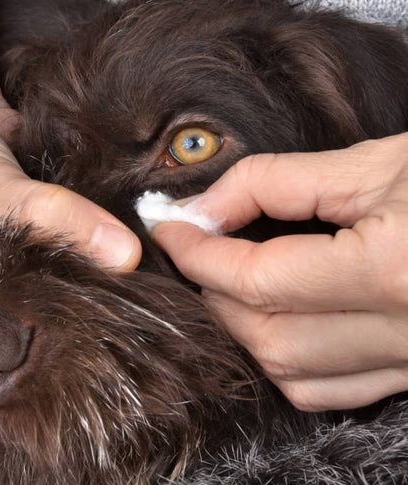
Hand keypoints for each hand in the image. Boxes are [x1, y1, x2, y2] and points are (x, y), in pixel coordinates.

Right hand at [0, 0, 140, 329]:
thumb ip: (61, 222)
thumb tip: (125, 255)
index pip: (1, 354)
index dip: (47, 350)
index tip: (98, 349)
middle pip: (35, 321)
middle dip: (77, 315)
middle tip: (127, 320)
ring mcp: (5, 273)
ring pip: (55, 286)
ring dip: (88, 282)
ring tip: (132, 295)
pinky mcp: (31, 244)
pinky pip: (63, 257)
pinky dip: (87, 254)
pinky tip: (119, 262)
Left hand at [153, 133, 407, 410]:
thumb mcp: (372, 165)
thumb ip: (275, 183)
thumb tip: (202, 209)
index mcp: (396, 273)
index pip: (258, 278)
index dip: (200, 253)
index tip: (168, 228)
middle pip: (268, 337)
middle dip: (215, 294)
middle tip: (195, 250)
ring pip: (295, 376)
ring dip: (245, 332)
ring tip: (227, 282)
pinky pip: (333, 389)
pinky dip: (287, 359)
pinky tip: (276, 318)